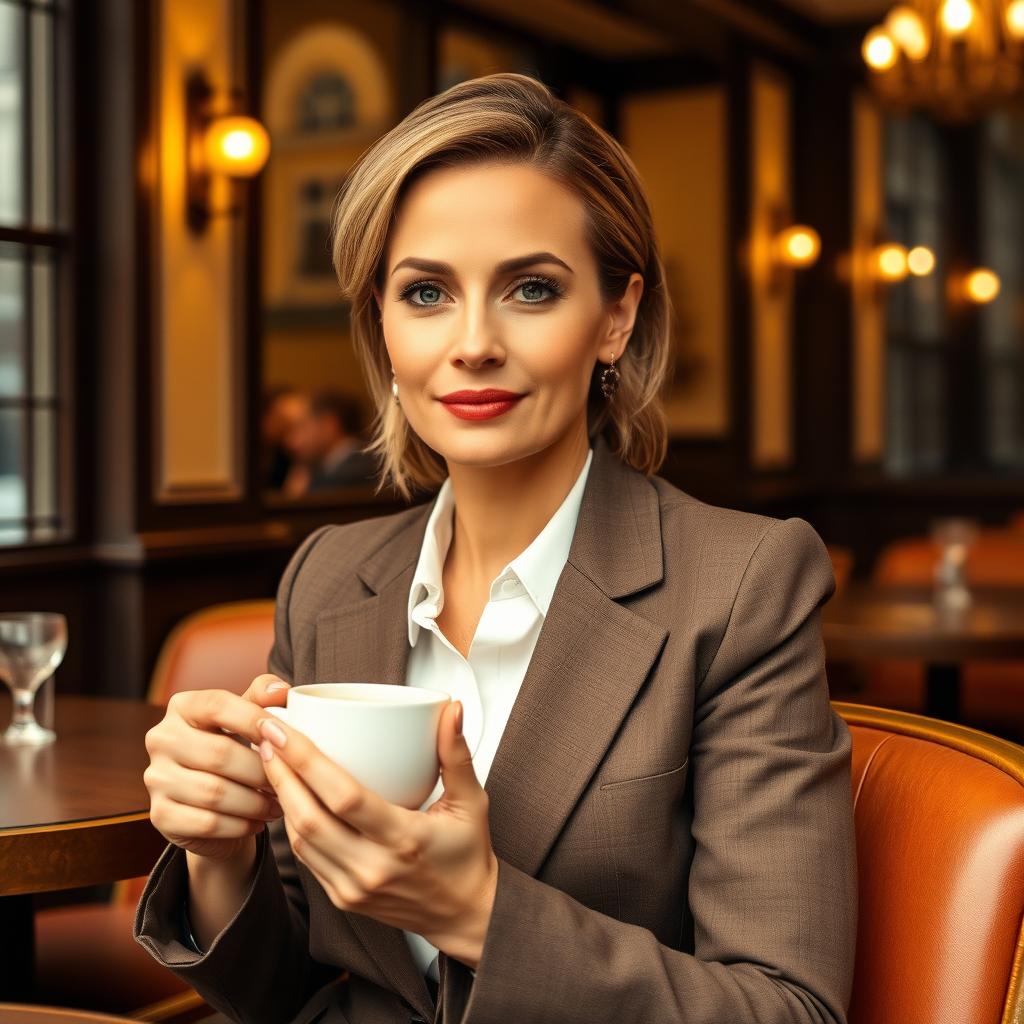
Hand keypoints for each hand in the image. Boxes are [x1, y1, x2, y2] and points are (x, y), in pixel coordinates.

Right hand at [143, 674, 290, 861]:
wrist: (212, 803)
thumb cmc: (237, 749)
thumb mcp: (247, 718)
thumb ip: (262, 698)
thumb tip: (281, 691)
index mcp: (182, 707)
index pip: (218, 705)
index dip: (255, 719)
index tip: (286, 736)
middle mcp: (161, 738)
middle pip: (219, 753)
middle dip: (262, 770)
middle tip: (290, 780)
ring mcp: (156, 778)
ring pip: (215, 793)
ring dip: (256, 802)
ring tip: (280, 803)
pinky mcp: (160, 815)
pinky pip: (207, 822)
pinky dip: (240, 825)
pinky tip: (259, 822)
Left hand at [257, 700, 497, 968]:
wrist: (464, 917)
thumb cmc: (468, 854)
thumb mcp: (472, 802)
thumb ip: (458, 753)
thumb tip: (453, 708)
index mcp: (404, 838)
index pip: (343, 797)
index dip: (306, 761)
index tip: (282, 729)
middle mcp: (372, 868)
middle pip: (309, 818)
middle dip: (281, 773)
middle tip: (266, 735)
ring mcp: (353, 888)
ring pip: (300, 840)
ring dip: (280, 796)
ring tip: (270, 759)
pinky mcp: (342, 898)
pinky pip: (307, 858)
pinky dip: (292, 823)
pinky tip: (287, 795)